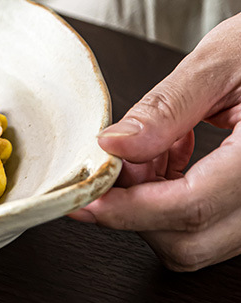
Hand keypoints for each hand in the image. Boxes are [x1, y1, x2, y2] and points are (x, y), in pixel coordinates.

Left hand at [71, 15, 240, 270]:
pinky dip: (180, 200)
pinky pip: (216, 226)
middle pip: (188, 242)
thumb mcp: (223, 60)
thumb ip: (166, 108)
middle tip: (115, 160)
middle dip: (136, 210)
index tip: (81, 196)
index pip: (186, 208)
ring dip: (157, 205)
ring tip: (155, 146)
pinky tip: (177, 153)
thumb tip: (112, 146)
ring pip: (200, 241)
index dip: (124, 209)